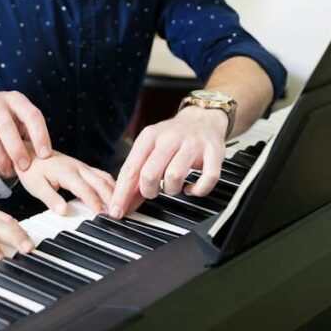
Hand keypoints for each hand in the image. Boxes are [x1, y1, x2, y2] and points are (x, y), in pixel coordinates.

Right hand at [0, 91, 52, 176]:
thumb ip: (29, 133)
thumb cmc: (2, 116)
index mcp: (16, 99)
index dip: (40, 135)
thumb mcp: (18, 117)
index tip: (45, 155)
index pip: (32, 115)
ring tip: (9, 172)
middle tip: (24, 167)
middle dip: (17, 150)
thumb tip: (42, 158)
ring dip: (2, 159)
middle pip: (6, 127)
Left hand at [17, 147, 115, 215]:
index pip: (84, 189)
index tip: (102, 215)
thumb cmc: (31, 171)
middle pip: (100, 182)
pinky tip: (114, 196)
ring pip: (104, 177)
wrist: (29, 153)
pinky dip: (110, 185)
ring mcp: (82, 166)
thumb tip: (64, 211)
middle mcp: (77, 167)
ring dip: (114, 191)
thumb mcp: (35, 187)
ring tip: (120, 207)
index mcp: (66, 172)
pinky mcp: (83, 167)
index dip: (94, 202)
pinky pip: (101, 175)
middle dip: (111, 198)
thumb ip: (50, 199)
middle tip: (118, 214)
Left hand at [109, 106, 226, 217]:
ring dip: (171, 190)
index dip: (122, 193)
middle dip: (148, 191)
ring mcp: (192, 145)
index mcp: (149, 137)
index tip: (117, 211)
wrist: (203, 119)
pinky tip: (191, 188)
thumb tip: (123, 202)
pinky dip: (197, 190)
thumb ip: (137, 173)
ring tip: (172, 187)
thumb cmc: (172, 138)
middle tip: (153, 192)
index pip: (131, 168)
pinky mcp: (213, 153)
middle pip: (150, 173)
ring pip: (174, 177)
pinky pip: (206, 179)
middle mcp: (169, 138)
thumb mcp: (150, 147)